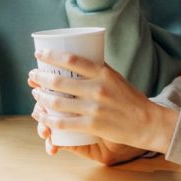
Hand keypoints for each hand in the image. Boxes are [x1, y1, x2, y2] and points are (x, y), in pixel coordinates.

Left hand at [27, 50, 177, 154]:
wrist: (148, 122)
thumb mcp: (116, 78)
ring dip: (41, 98)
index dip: (51, 56)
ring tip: (35, 94)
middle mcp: (97, 88)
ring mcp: (94, 108)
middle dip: (40, 77)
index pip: (72, 60)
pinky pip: (63, 123)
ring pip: (57, 102)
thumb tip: (77, 62)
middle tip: (33, 75)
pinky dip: (48, 120)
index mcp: (103, 73)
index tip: (39, 54)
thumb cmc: (131, 99)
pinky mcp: (92, 125)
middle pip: (59, 81)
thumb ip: (98, 70)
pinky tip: (41, 116)